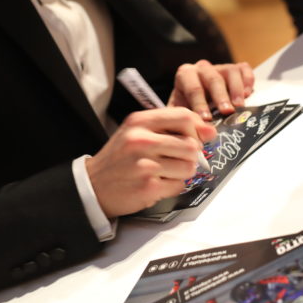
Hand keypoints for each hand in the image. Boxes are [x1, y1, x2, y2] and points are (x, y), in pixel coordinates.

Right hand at [85, 107, 216, 217]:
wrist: (92, 185)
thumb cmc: (120, 158)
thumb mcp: (137, 132)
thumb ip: (170, 127)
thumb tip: (209, 131)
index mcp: (140, 121)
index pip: (183, 116)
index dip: (198, 128)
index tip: (202, 137)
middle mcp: (141, 140)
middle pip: (191, 145)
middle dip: (191, 155)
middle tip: (178, 159)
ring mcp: (144, 164)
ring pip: (189, 167)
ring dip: (182, 172)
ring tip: (165, 172)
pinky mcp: (148, 186)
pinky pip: (179, 185)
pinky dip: (173, 186)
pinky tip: (157, 183)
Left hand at [168, 60, 254, 120]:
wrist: (198, 100)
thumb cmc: (188, 107)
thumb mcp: (180, 112)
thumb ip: (183, 119)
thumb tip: (191, 134)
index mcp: (185, 75)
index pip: (193, 88)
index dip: (200, 104)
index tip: (206, 119)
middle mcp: (203, 68)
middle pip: (213, 79)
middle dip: (220, 97)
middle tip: (227, 112)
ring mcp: (220, 67)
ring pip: (230, 71)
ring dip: (236, 90)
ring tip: (239, 106)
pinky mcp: (236, 69)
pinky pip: (244, 69)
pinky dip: (247, 80)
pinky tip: (248, 94)